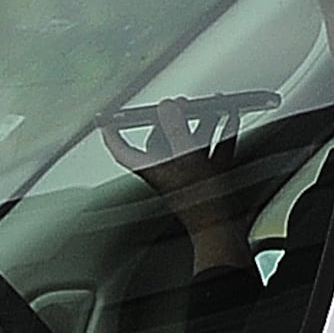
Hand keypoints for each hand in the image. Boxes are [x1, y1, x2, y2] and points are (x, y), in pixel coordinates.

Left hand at [101, 98, 250, 272]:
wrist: (224, 229)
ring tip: (210, 106)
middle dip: (169, 119)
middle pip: (160, 140)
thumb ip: (175, 128)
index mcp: (151, 168)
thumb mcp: (185, 156)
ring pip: (188, 142)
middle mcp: (166, 171)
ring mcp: (187, 174)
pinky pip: (212, 149)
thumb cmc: (200, 202)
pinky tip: (229, 119)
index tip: (104, 117)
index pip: (121, 148)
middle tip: (178, 103)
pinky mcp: (208, 177)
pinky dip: (220, 133)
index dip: (110, 132)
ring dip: (200, 122)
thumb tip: (166, 107)